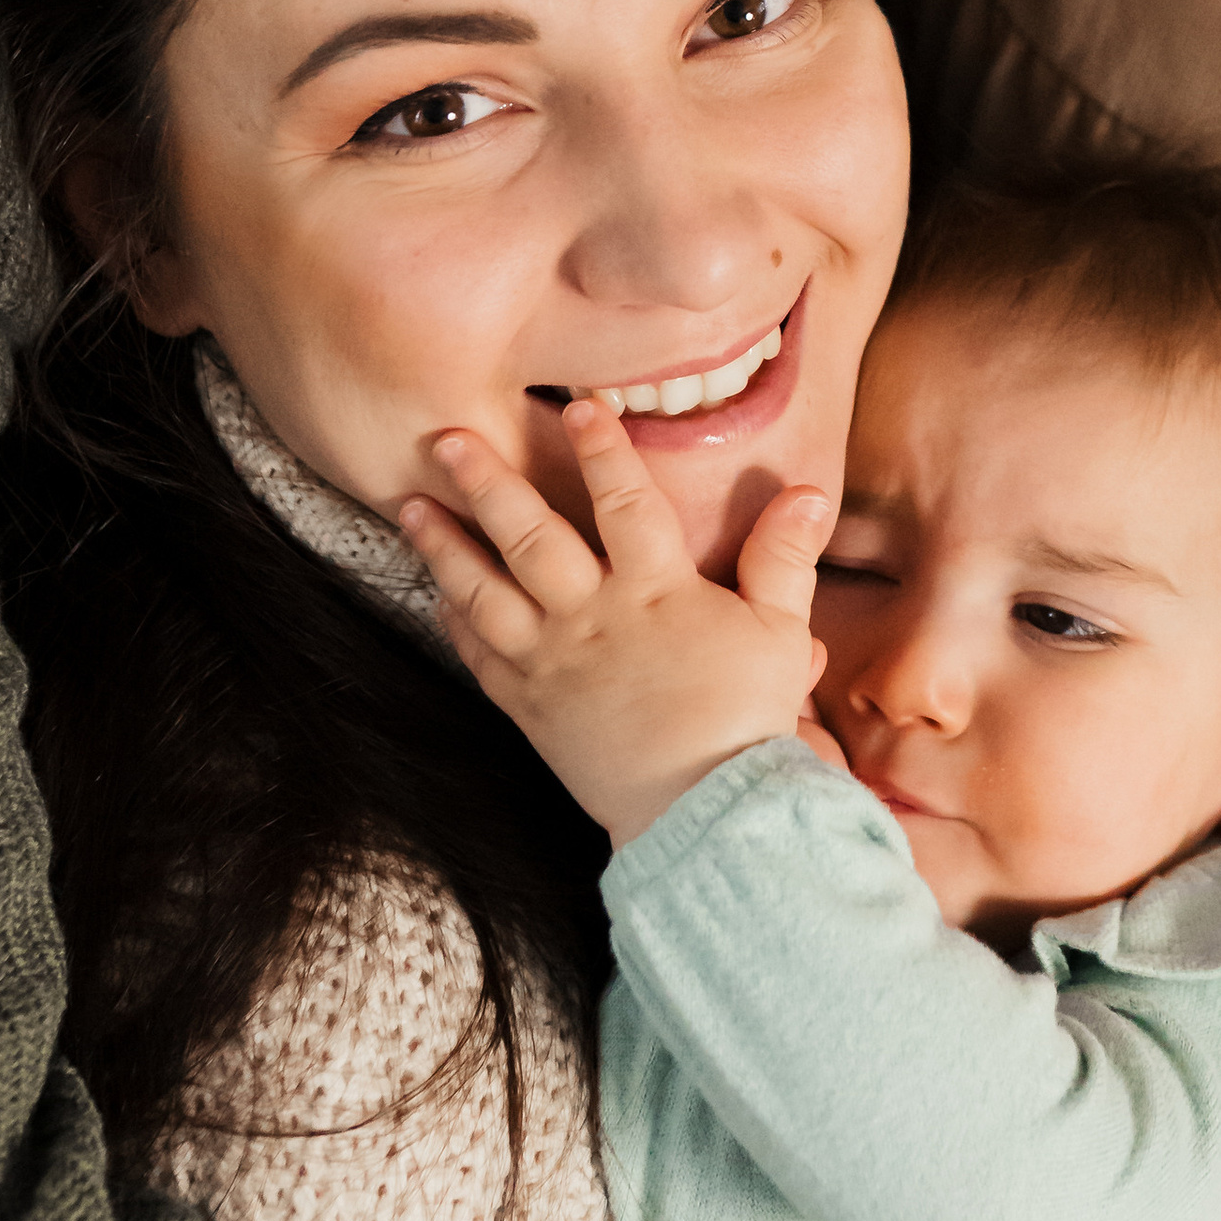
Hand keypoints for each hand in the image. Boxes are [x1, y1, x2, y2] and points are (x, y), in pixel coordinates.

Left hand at [403, 402, 830, 843]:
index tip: (577, 406)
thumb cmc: (745, 720)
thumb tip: (809, 492)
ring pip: (483, 593)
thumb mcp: (780, 634)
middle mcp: (591, 618)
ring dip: (443, 546)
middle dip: (487, 483)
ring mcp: (551, 664)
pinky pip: (479, 656)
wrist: (700, 814)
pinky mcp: (529, 708)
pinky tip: (437, 594)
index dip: (602, 450)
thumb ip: (783, 560)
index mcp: (654, 592)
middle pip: (529, 537)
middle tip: (445, 439)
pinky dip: (454, 620)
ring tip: (411, 506)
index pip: (624, 503)